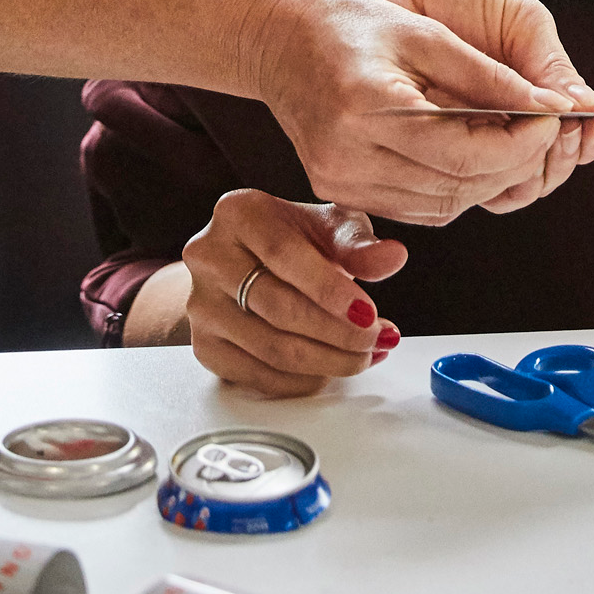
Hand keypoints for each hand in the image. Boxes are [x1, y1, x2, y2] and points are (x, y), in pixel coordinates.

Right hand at [184, 191, 407, 396]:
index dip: (328, 289)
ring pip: (270, 348)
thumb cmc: (292, 238)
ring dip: (327, 361)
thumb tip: (392, 256)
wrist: (246, 263)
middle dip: (337, 332)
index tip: (368, 312)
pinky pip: (259, 375)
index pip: (282, 255)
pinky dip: (303, 380)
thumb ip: (358, 243)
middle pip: (277, 307)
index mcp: (237, 213)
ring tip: (364, 356)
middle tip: (376, 339)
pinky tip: (332, 368)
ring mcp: (201, 304)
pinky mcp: (205, 345)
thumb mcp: (328, 226)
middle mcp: (209, 256)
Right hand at [247, 0, 591, 223]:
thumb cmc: (345, 23)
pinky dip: (454, 188)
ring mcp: (340, 181)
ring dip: (488, 180)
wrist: (270, 39)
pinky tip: (469, 155)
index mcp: (368, 109)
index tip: (553, 117)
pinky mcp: (338, 191)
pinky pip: (417, 208)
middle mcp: (349, 157)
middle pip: (459, 187)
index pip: (466, 152)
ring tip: (510, 140)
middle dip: (514, 163)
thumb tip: (548, 105)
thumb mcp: (421, 33)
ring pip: (444, 207)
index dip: (522, 142)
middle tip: (542, 130)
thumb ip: (485, 74)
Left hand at [371, 0, 593, 206]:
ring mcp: (470, 140)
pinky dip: (494, 174)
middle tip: (582, 130)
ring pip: (518, 184)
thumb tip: (589, 110)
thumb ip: (550, 67)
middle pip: (552, 166)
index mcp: (534, 92)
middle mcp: (504, 124)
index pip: (579, 132)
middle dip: (576, 152)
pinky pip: (468, 184)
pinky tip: (504, 149)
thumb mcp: (518, 20)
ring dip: (543, 167)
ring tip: (551, 134)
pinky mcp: (431, 150)